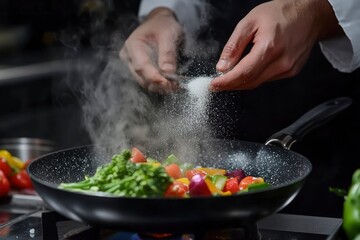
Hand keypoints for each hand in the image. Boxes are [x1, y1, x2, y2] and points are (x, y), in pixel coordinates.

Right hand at [120, 7, 183, 93]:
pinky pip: (148, 81)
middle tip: (174, 86)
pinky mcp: (140, 71)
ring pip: (144, 82)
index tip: (167, 84)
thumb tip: (167, 72)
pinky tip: (170, 83)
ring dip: (159, 86)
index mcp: (132, 45)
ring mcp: (132, 65)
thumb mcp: (169, 35)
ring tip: (174, 85)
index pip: (141, 66)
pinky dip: (159, 84)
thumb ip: (167, 54)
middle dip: (158, 84)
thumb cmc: (163, 26)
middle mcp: (129, 57)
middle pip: (141, 77)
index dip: (154, 77)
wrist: (160, 23)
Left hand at [210, 0, 342, 90]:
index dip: (226, 82)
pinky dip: (253, 78)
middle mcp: (282, 62)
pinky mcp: (292, 71)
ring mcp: (288, 69)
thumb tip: (222, 67)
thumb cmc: (280, 13)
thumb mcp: (250, 22)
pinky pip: (267, 79)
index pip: (243, 73)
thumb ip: (234, 46)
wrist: (309, 13)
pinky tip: (246, 71)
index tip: (213, 85)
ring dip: (241, 82)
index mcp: (270, 47)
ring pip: (257, 82)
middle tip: (216, 84)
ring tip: (228, 77)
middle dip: (230, 85)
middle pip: (250, 81)